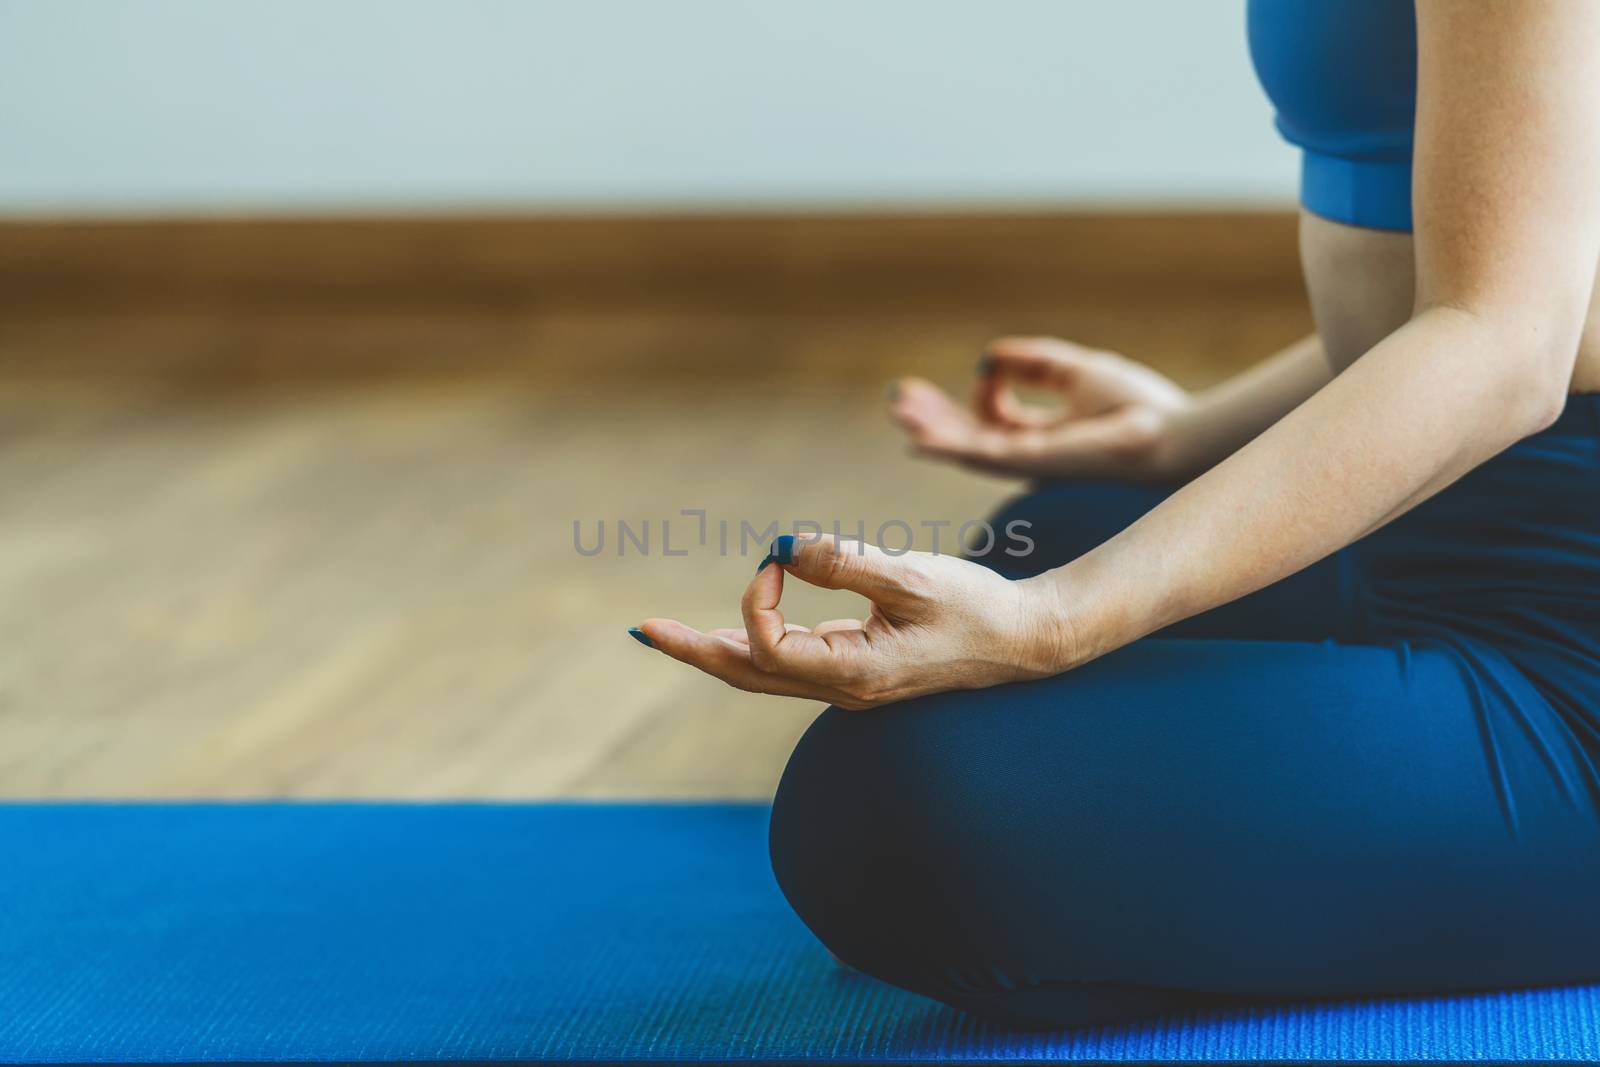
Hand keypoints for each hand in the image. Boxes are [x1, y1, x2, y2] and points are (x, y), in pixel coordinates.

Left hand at [632, 535, 1068, 709]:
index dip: (756, 597)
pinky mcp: (861, 668)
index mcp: (852, 673)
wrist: (1028, 640)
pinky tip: (748, 624)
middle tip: (643, 631)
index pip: (767, 645)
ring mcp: (850, 683)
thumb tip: (781, 545)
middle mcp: (843, 688)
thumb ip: (844, 562)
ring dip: (718, 650)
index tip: (780, 555)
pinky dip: (759, 641)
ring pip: (767, 673)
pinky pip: (794, 661)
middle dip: (692, 650)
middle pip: (747, 674)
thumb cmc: (977, 606)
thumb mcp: (912, 577)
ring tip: (673, 636)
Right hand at [889, 335, 1191, 479]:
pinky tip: (919, 435)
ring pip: (964, 448)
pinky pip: (977, 454)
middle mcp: (1030, 454)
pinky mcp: (1028, 461)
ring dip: (930, 429)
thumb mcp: (1075, 370)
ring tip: (900, 408)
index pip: (995, 419)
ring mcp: (1027, 461)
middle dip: (935, 417)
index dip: (983, 391)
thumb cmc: (1135, 405)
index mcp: (1044, 436)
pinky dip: (946, 444)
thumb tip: (990, 355)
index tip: (992, 362)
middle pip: (969, 437)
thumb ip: (1033, 362)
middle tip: (901, 398)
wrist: (1166, 433)